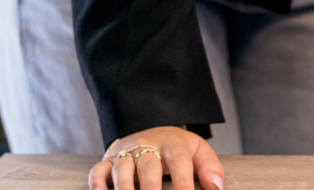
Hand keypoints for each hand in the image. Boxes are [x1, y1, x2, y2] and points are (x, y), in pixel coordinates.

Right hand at [89, 126, 223, 189]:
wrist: (150, 130)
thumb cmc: (176, 148)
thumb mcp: (197, 151)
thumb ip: (210, 167)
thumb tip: (216, 188)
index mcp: (173, 143)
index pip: (179, 161)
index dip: (183, 181)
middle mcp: (147, 146)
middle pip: (148, 165)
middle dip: (151, 186)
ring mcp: (126, 154)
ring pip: (122, 168)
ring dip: (124, 187)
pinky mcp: (107, 162)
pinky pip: (98, 171)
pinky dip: (97, 183)